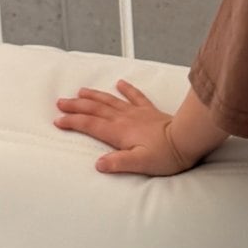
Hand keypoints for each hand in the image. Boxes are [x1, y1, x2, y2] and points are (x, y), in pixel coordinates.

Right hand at [53, 79, 190, 176]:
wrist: (188, 138)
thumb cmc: (167, 154)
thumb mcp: (140, 164)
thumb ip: (118, 163)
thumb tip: (99, 164)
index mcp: (119, 132)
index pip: (90, 125)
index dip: (73, 121)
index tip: (59, 120)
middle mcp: (125, 119)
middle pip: (95, 109)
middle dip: (76, 105)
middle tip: (61, 102)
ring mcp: (137, 113)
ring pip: (110, 100)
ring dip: (94, 95)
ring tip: (80, 91)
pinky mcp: (149, 111)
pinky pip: (135, 96)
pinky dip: (126, 89)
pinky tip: (120, 83)